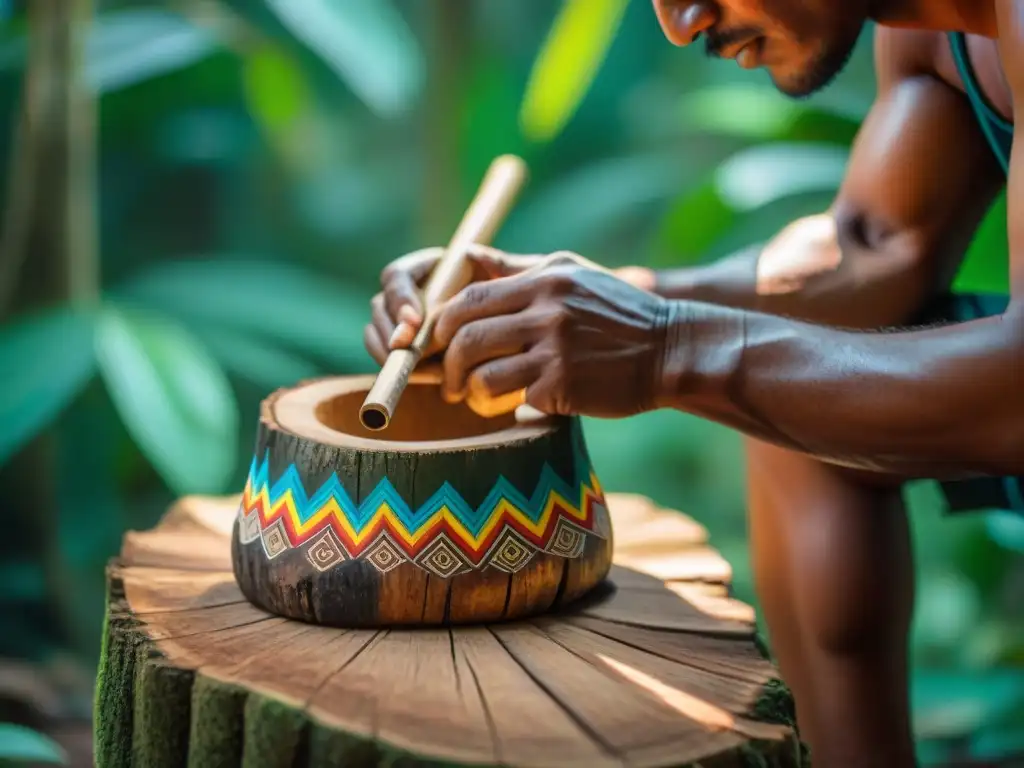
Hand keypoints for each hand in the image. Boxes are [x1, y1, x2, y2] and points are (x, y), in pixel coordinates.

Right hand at [363, 245, 545, 364]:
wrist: (511, 332)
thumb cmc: (512, 299)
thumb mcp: (508, 281)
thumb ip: (495, 266)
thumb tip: (470, 252)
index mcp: (426, 269)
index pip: (396, 276)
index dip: (400, 298)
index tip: (415, 320)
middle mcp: (407, 294)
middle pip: (380, 307)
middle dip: (391, 330)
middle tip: (407, 350)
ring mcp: (400, 323)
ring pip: (376, 334)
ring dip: (391, 352)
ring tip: (421, 367)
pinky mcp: (403, 349)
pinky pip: (384, 356)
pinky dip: (398, 367)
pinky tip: (426, 376)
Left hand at [431, 251, 672, 418]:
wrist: (671, 350)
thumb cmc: (618, 313)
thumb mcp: (572, 274)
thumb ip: (518, 268)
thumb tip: (469, 256)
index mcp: (544, 281)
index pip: (469, 298)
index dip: (442, 324)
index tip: (439, 344)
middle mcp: (546, 311)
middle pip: (466, 337)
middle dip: (446, 364)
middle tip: (448, 381)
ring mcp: (555, 351)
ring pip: (481, 375)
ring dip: (469, 392)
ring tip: (475, 398)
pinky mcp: (564, 387)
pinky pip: (513, 400)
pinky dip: (503, 407)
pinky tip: (512, 408)